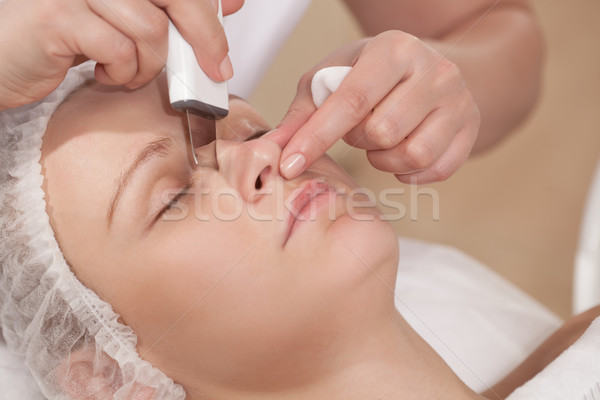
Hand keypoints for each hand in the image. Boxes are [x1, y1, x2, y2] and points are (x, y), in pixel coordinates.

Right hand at [0, 0, 242, 109]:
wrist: (4, 59)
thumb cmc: (66, 39)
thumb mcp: (125, 20)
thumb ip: (171, 10)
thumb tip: (228, 2)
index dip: (210, 2)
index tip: (234, 8)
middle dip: (205, 36)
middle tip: (216, 68)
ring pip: (151, 28)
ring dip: (149, 64)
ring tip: (128, 72)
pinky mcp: (57, 15)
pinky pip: (119, 48)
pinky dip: (123, 72)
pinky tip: (105, 74)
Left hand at [272, 30, 480, 183]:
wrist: (429, 72)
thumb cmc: (372, 76)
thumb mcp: (332, 79)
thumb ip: (302, 114)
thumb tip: (271, 148)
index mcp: (394, 48)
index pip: (351, 100)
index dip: (317, 137)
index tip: (289, 164)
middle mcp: (434, 70)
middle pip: (382, 131)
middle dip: (359, 141)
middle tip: (360, 128)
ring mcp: (458, 100)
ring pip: (412, 154)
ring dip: (384, 158)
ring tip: (381, 140)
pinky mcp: (471, 128)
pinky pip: (434, 170)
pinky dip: (409, 172)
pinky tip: (402, 153)